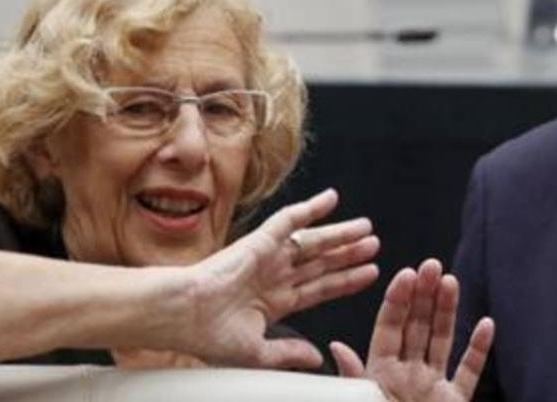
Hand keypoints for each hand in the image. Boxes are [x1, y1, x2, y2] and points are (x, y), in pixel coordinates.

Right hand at [179, 188, 379, 368]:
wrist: (183, 315)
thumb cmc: (207, 335)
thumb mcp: (256, 352)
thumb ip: (288, 352)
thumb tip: (316, 357)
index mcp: (273, 301)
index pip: (319, 288)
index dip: (345, 281)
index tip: (369, 273)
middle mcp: (274, 275)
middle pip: (322, 262)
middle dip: (348, 254)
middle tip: (374, 245)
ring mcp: (268, 256)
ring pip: (314, 241)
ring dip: (340, 233)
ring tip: (366, 228)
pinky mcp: (260, 240)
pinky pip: (290, 219)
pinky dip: (311, 208)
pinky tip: (332, 199)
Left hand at [330, 259, 494, 401]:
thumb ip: (352, 380)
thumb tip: (335, 347)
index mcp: (379, 375)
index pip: (388, 330)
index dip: (397, 302)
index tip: (405, 274)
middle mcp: (407, 376)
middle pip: (416, 328)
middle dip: (424, 296)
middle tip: (431, 265)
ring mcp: (432, 389)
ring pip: (441, 342)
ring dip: (448, 312)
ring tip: (451, 281)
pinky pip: (468, 373)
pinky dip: (477, 350)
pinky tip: (486, 323)